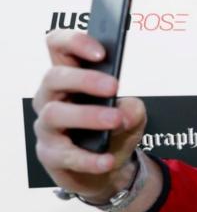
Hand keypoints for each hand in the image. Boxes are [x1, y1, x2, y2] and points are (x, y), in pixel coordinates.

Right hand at [33, 31, 148, 201]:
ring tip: (115, 120)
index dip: (75, 42)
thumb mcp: (132, 116)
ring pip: (54, 113)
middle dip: (84, 79)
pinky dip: (88, 158)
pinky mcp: (50, 154)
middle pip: (54, 77)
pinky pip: (63, 154)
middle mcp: (52, 97)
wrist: (106, 169)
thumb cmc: (113, 132)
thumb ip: (133, 109)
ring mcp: (48, 126)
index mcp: (70, 78)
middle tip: (113, 86)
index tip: (101, 53)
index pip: (58, 46)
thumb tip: (125, 112)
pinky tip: (106, 160)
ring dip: (87, 115)